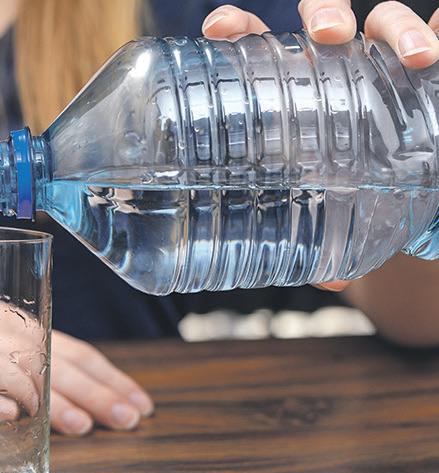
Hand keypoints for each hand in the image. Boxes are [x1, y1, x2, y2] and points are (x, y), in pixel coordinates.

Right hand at [0, 299, 152, 435]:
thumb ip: (35, 363)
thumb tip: (89, 400)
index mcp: (17, 325)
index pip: (74, 351)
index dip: (109, 378)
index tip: (140, 405)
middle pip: (52, 363)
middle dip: (93, 394)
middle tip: (125, 420)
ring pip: (10, 373)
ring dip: (48, 401)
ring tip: (79, 426)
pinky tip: (11, 416)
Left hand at [202, 1, 438, 292]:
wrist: (401, 205)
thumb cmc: (344, 201)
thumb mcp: (323, 220)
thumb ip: (316, 244)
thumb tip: (330, 281)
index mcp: (287, 89)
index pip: (256, 44)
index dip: (238, 27)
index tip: (220, 27)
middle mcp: (334, 66)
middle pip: (321, 18)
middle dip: (324, 14)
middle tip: (328, 39)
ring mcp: (383, 64)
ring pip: (385, 21)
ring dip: (399, 28)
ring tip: (418, 58)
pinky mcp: (429, 72)